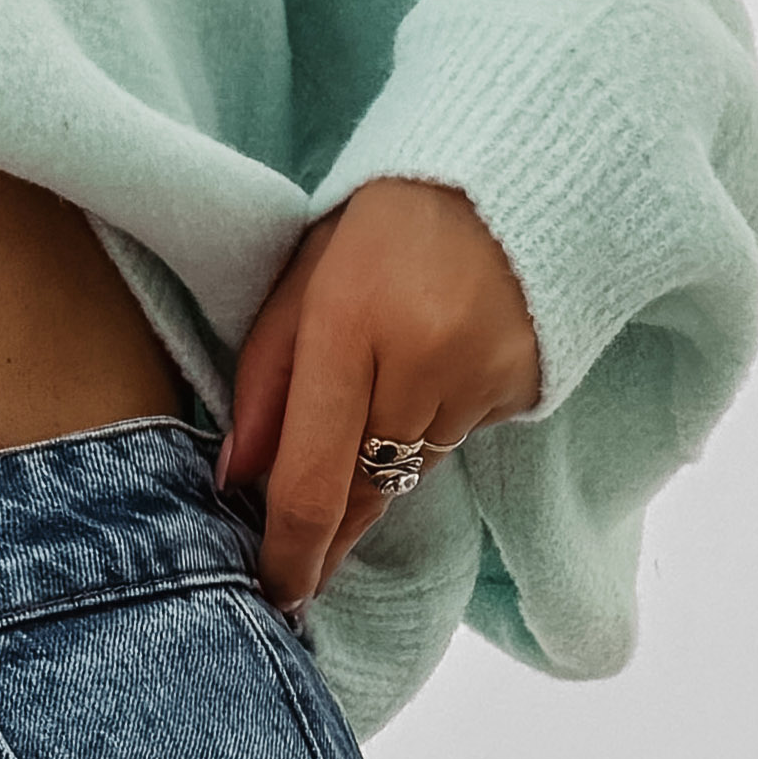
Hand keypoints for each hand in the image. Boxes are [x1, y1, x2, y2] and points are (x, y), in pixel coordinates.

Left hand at [222, 183, 542, 613]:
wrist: (520, 164)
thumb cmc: (389, 217)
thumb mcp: (307, 276)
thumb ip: (265, 377)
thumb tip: (236, 480)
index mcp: (349, 324)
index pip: (311, 481)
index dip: (291, 554)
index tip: (276, 594)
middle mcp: (418, 363)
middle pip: (360, 493)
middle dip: (328, 532)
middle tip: (297, 568)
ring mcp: (477, 381)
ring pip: (406, 473)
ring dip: (378, 464)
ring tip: (377, 397)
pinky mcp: (518, 389)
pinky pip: (454, 441)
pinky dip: (430, 428)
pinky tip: (432, 367)